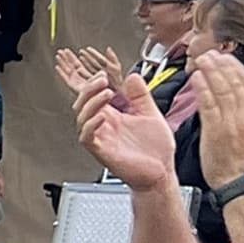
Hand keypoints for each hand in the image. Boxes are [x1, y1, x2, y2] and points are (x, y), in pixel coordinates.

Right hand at [66, 51, 178, 193]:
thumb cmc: (155, 149)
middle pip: (83, 102)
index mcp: (113, 115)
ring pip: (82, 117)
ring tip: (105, 92)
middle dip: (88, 87)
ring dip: (91, 102)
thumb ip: (141, 95)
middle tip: (100, 78)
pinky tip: (102, 115)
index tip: (95, 68)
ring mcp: (102, 138)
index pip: (94, 95)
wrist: (161, 173)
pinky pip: (88, 137)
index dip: (88, 81)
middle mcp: (104, 125)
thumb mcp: (151, 113)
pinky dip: (92, 124)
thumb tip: (133, 76)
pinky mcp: (102, 151)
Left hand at [189, 50, 243, 180]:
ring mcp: (231, 121)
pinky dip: (202, 87)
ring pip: (221, 88)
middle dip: (223, 65)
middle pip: (235, 82)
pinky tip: (196, 78)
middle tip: (213, 54)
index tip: (230, 60)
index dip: (239, 70)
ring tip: (203, 60)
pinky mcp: (215, 128)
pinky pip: (207, 102)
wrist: (243, 184)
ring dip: (211, 71)